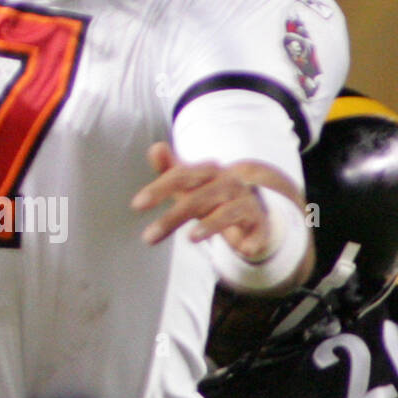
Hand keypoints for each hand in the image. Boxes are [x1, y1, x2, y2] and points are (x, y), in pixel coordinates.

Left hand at [131, 144, 279, 256]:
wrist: (254, 205)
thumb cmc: (212, 195)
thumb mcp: (191, 183)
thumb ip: (170, 169)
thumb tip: (154, 148)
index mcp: (208, 172)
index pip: (182, 176)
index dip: (159, 188)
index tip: (137, 205)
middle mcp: (228, 184)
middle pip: (200, 197)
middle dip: (174, 217)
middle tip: (148, 238)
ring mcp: (246, 203)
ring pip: (228, 212)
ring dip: (211, 225)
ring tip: (191, 239)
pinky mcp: (260, 224)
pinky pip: (259, 231)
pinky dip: (254, 240)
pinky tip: (245, 250)